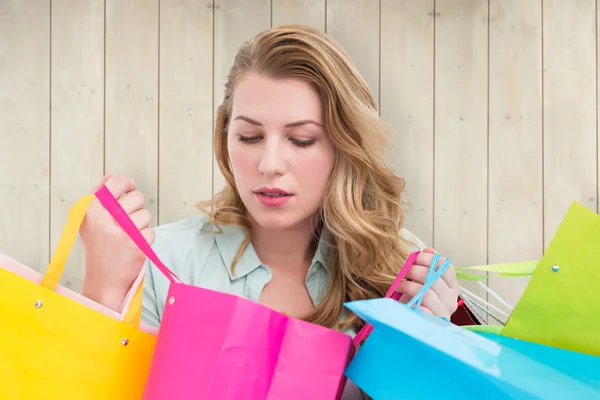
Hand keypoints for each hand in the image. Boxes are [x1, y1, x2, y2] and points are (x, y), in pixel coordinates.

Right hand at [80, 173, 154, 310]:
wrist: (103, 281)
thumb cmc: (98, 247)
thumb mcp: (90, 221)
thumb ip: (100, 196)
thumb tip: (113, 176)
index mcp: (92, 210)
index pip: (117, 182)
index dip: (127, 184)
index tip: (129, 190)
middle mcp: (105, 220)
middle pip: (137, 197)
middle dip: (136, 208)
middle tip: (126, 221)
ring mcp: (122, 234)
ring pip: (146, 215)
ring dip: (141, 225)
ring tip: (128, 235)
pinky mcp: (137, 246)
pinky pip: (151, 231)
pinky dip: (146, 239)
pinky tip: (134, 246)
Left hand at [396, 248, 459, 318]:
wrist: (416, 326)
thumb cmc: (421, 302)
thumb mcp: (426, 282)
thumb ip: (428, 266)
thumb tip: (428, 249)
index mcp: (452, 287)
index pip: (446, 266)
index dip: (429, 258)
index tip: (416, 257)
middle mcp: (451, 299)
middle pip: (435, 277)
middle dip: (415, 269)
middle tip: (404, 270)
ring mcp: (442, 312)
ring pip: (427, 292)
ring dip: (409, 284)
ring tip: (399, 284)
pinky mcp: (432, 323)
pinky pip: (421, 308)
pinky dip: (410, 300)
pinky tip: (401, 298)